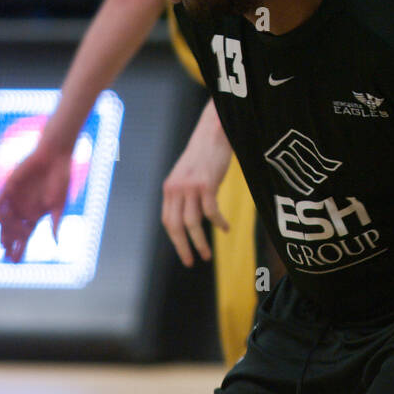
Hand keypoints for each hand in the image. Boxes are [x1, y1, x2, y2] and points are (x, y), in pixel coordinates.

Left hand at [0, 143, 71, 262]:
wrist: (55, 156)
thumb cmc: (61, 180)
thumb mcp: (59, 204)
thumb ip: (55, 223)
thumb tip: (56, 243)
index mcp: (35, 215)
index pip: (24, 237)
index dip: (19, 249)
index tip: (15, 262)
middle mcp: (22, 210)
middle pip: (11, 232)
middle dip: (9, 244)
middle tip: (7, 255)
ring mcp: (15, 200)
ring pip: (4, 221)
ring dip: (6, 231)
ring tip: (7, 240)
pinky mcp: (8, 188)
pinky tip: (2, 221)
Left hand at [162, 139, 229, 266]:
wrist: (214, 132)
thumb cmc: (205, 154)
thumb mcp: (188, 174)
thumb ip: (185, 192)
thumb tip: (189, 216)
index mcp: (169, 188)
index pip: (168, 221)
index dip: (175, 239)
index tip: (184, 252)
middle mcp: (176, 189)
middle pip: (176, 226)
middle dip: (183, 248)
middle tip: (191, 262)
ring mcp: (190, 187)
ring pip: (193, 224)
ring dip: (200, 242)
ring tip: (207, 255)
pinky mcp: (206, 184)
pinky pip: (211, 212)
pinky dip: (218, 223)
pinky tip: (225, 228)